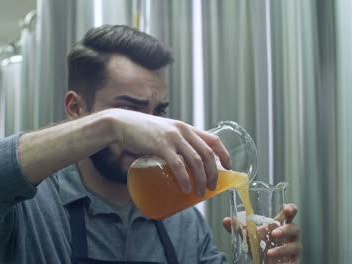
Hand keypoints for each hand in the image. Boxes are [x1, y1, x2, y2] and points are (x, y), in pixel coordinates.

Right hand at [107, 109, 231, 195]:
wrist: (122, 124)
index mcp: (186, 128)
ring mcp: (172, 138)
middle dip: (213, 173)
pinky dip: (184, 178)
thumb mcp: (165, 133)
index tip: (229, 168)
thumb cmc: (143, 132)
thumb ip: (175, 144)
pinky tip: (184, 188)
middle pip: (207, 154)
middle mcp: (183, 131)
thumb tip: (183, 165)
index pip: (213, 140)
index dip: (224, 154)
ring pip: (195, 161)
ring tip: (199, 192)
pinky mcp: (160, 145)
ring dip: (200, 179)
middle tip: (211, 187)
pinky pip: (177, 164)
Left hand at [223, 204, 301, 262]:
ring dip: (282, 248)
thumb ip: (240, 228)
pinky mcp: (294, 260)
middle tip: (274, 232)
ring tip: (269, 252)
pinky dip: (282, 258)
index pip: (290, 213)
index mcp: (280, 224)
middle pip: (296, 228)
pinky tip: (272, 257)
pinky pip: (293, 259)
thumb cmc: (261, 247)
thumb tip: (226, 220)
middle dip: (287, 229)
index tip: (286, 209)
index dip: (291, 209)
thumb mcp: (250, 237)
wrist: (265, 262)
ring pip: (295, 245)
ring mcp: (294, 248)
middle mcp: (290, 235)